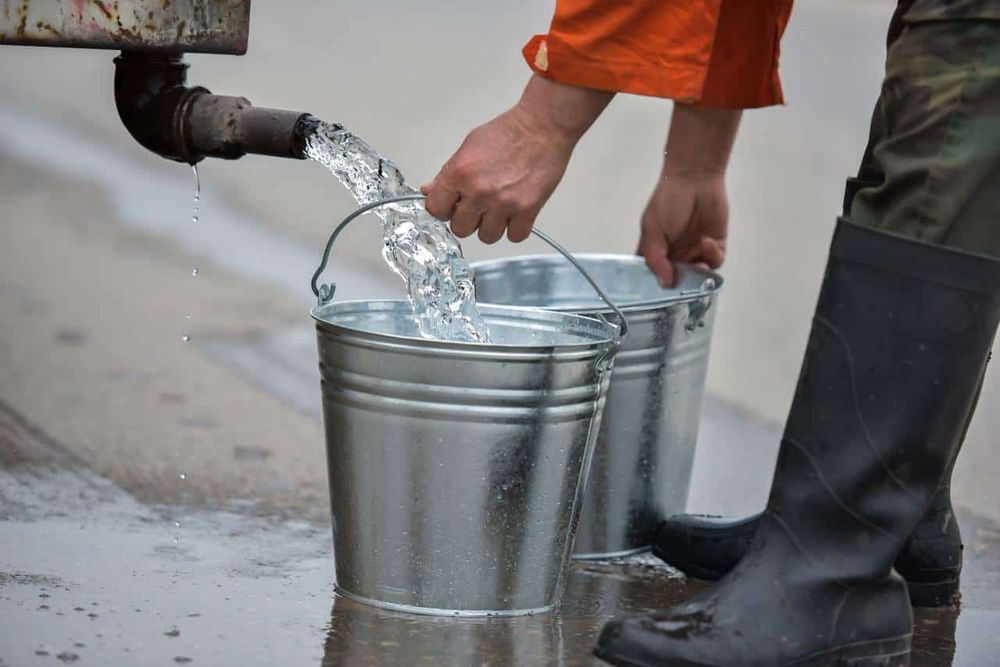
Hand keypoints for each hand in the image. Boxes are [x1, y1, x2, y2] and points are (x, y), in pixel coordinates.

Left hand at [422, 75, 612, 243]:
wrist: (542, 126)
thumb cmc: (508, 132)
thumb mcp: (469, 147)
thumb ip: (448, 173)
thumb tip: (431, 190)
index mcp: (460, 173)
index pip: (436, 210)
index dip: (443, 209)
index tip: (451, 206)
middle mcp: (479, 191)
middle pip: (460, 229)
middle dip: (467, 219)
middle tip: (477, 206)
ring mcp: (504, 203)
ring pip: (486, 237)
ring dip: (490, 226)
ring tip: (497, 210)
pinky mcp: (527, 210)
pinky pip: (514, 236)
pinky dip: (514, 229)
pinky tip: (514, 214)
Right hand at [639, 173, 727, 285]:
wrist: (694, 178)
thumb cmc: (668, 200)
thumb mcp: (652, 229)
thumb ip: (655, 258)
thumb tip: (664, 283)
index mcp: (656, 254)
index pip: (655, 279)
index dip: (659, 288)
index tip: (663, 291)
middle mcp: (675, 257)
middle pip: (679, 282)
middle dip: (682, 284)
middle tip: (683, 280)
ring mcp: (695, 253)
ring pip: (699, 277)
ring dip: (699, 274)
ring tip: (697, 264)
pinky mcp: (714, 247)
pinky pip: (715, 261)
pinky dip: (711, 256)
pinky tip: (706, 242)